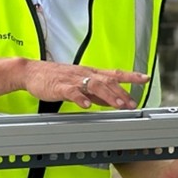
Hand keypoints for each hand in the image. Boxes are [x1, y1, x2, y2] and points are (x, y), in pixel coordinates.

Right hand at [22, 61, 148, 108]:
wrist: (31, 71)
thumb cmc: (56, 77)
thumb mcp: (80, 83)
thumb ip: (97, 93)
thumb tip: (114, 101)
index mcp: (91, 73)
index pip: (115, 73)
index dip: (131, 75)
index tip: (146, 78)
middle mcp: (85, 74)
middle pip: (108, 81)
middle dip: (122, 92)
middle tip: (133, 103)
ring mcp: (73, 79)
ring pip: (94, 85)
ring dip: (108, 95)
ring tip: (118, 105)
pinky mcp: (60, 86)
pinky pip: (72, 92)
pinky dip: (80, 98)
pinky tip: (87, 105)